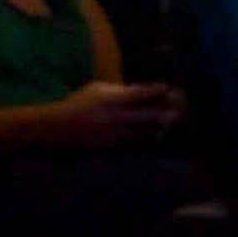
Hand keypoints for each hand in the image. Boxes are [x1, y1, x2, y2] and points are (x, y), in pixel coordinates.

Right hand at [50, 81, 184, 145]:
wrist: (59, 129)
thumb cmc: (79, 104)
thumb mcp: (97, 89)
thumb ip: (119, 90)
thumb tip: (140, 90)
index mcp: (112, 100)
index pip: (141, 94)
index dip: (156, 91)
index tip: (168, 88)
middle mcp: (116, 118)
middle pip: (148, 115)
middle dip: (165, 112)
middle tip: (179, 110)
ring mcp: (115, 135)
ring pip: (144, 132)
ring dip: (158, 127)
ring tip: (170, 124)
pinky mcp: (112, 148)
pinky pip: (134, 143)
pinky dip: (145, 139)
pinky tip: (154, 136)